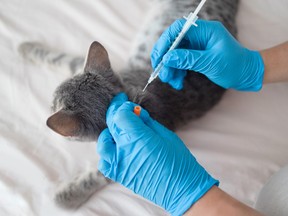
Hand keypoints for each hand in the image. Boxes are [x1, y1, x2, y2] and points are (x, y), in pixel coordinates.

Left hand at [97, 93, 217, 214]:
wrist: (181, 188)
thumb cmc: (178, 160)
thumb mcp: (165, 134)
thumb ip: (147, 122)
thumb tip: (136, 112)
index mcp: (137, 137)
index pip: (120, 115)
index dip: (123, 106)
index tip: (128, 103)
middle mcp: (124, 150)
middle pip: (111, 124)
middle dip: (116, 112)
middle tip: (121, 104)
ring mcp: (119, 164)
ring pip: (103, 142)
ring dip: (110, 132)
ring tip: (121, 130)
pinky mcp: (119, 175)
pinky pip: (105, 161)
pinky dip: (107, 152)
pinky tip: (117, 148)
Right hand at [151, 19, 264, 90]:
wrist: (246, 75)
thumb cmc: (235, 66)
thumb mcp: (211, 63)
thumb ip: (188, 59)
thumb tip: (167, 59)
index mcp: (206, 31)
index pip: (178, 29)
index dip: (166, 41)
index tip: (159, 57)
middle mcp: (199, 36)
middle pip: (174, 43)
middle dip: (166, 59)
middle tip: (162, 74)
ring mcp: (197, 46)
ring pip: (175, 54)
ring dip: (170, 68)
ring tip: (170, 81)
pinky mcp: (196, 56)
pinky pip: (180, 62)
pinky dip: (177, 72)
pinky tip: (177, 82)